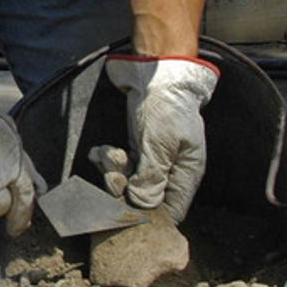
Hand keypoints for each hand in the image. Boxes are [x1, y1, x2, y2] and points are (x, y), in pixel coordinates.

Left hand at [104, 56, 218, 221]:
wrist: (155, 72)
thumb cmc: (165, 108)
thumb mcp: (159, 145)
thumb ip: (152, 177)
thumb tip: (144, 205)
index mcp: (187, 172)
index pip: (172, 209)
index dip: (151, 215)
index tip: (127, 210)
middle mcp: (172, 169)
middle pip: (146, 196)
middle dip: (124, 188)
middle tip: (112, 176)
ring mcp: (154, 158)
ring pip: (130, 180)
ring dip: (113, 171)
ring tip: (106, 155)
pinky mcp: (138, 146)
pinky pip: (123, 163)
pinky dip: (109, 159)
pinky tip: (99, 151)